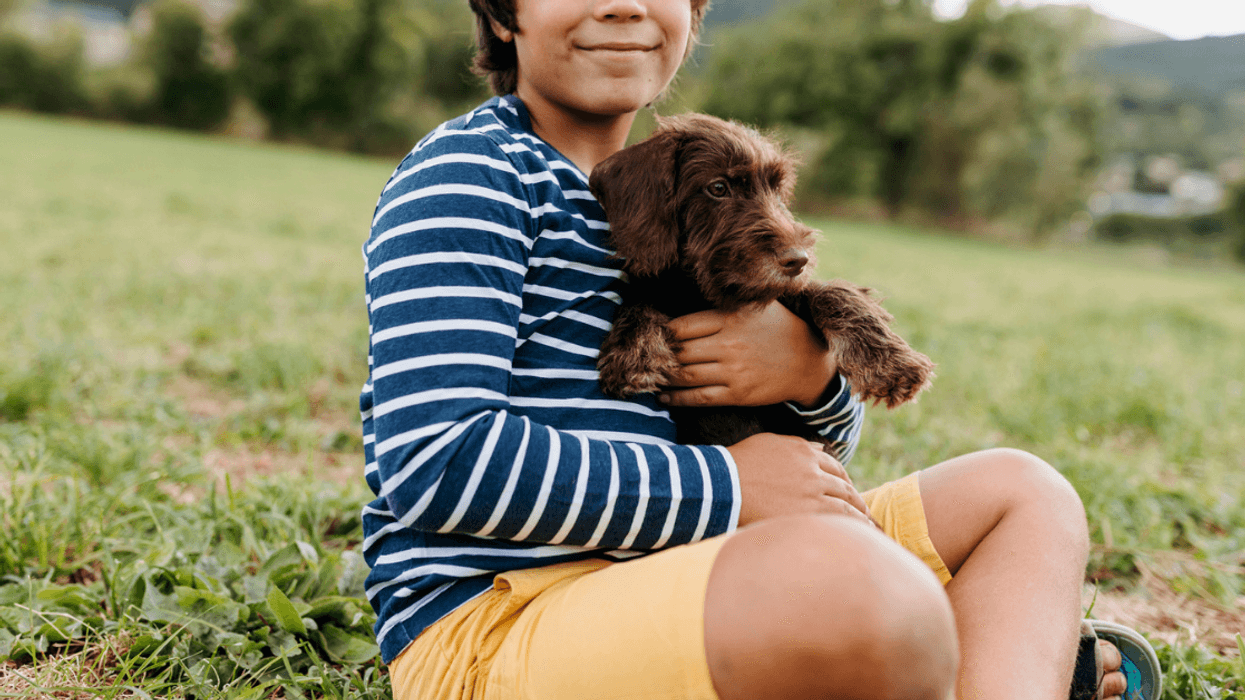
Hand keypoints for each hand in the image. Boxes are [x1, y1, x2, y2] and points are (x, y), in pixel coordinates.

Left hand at [660, 301, 836, 408]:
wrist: (809, 363)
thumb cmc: (779, 329)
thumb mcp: (757, 305)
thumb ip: (727, 300)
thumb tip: (693, 290)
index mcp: (730, 318)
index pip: (683, 326)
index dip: (663, 332)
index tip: (654, 337)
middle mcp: (729, 344)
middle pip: (680, 352)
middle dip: (659, 357)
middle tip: (645, 360)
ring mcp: (733, 371)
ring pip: (685, 376)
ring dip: (663, 378)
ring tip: (650, 378)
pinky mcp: (738, 393)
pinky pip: (699, 398)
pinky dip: (677, 399)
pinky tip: (664, 397)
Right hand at [727, 434, 872, 526]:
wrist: (723, 483)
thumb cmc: (740, 463)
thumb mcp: (771, 443)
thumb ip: (800, 446)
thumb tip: (822, 449)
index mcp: (805, 452)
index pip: (835, 468)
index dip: (845, 481)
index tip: (850, 491)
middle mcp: (813, 472)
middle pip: (844, 488)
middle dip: (857, 501)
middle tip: (865, 513)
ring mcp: (810, 493)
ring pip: (844, 506)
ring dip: (859, 517)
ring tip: (866, 528)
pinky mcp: (804, 514)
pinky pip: (835, 522)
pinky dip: (849, 528)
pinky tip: (855, 536)